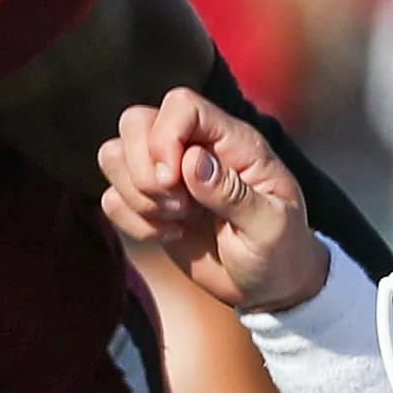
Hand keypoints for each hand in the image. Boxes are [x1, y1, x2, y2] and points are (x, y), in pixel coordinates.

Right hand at [99, 89, 328, 313]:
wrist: (270, 286)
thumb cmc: (281, 252)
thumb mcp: (271, 227)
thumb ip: (234, 194)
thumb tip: (192, 161)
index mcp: (233, 143)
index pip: (181, 105)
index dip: (165, 136)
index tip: (173, 181)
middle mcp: (195, 149)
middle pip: (136, 122)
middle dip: (142, 169)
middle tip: (177, 205)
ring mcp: (169, 175)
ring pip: (114, 154)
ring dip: (136, 195)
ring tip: (174, 220)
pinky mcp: (149, 205)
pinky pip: (111, 197)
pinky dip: (132, 221)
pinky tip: (167, 234)